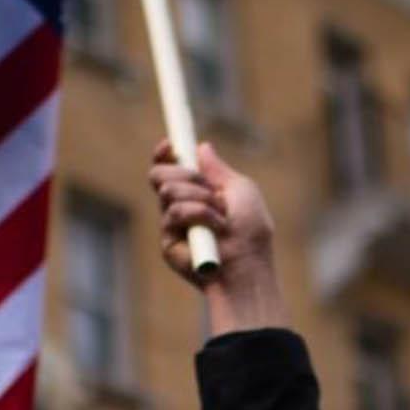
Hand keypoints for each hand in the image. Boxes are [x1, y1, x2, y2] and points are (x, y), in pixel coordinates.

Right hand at [148, 140, 287, 334]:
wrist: (247, 265)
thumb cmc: (251, 232)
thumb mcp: (242, 191)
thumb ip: (219, 170)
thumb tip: (202, 146)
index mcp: (198, 192)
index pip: (171, 167)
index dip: (166, 153)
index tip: (170, 144)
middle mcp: (181, 206)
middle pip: (158, 175)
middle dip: (181, 173)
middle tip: (206, 187)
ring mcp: (172, 225)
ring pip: (167, 191)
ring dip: (198, 197)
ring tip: (220, 216)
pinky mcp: (168, 243)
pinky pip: (173, 213)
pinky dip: (199, 214)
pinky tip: (215, 229)